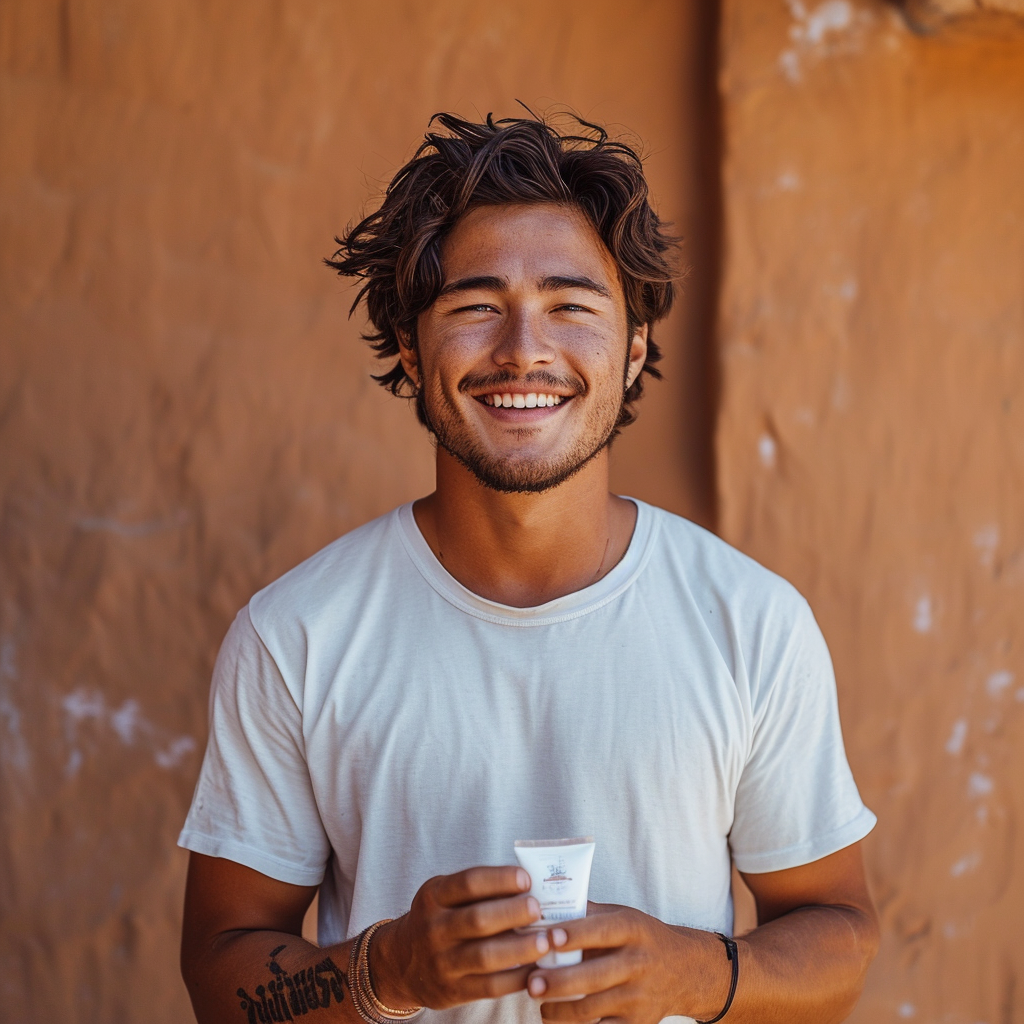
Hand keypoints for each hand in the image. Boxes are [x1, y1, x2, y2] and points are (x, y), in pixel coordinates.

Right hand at [371, 866, 551, 1009]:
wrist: (402, 962)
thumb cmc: (440, 919)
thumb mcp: (444, 896)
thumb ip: (478, 891)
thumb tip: (530, 886)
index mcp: (434, 896)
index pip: (469, 882)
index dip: (500, 879)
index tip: (527, 879)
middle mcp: (434, 928)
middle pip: (478, 919)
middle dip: (513, 913)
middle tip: (539, 909)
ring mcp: (442, 962)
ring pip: (485, 956)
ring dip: (520, 948)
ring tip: (546, 941)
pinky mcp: (452, 991)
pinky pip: (490, 987)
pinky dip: (517, 979)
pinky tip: (536, 970)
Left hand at [525, 902, 731, 1023]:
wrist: (684, 970)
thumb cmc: (642, 938)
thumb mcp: (623, 915)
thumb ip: (589, 912)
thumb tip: (545, 902)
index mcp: (633, 929)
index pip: (601, 931)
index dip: (575, 934)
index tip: (548, 937)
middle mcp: (638, 963)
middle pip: (594, 976)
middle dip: (559, 982)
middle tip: (532, 983)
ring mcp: (638, 996)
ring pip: (593, 1009)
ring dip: (561, 1010)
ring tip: (540, 1004)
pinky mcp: (636, 1023)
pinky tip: (557, 1021)